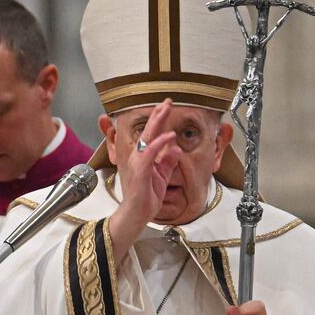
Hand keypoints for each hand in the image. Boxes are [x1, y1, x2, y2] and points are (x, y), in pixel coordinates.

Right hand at [109, 99, 181, 258]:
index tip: (166, 105)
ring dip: (157, 123)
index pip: (152, 134)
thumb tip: (177, 149)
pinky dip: (159, 144)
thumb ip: (168, 161)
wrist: (137, 214)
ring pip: (147, 138)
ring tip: (166, 109)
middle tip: (167, 101)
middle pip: (149, 131)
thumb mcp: (162, 175)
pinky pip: (149, 154)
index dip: (159, 119)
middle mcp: (139, 156)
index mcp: (144, 156)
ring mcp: (138, 162)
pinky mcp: (140, 171)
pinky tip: (169, 136)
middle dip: (158, 114)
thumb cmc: (147, 196)